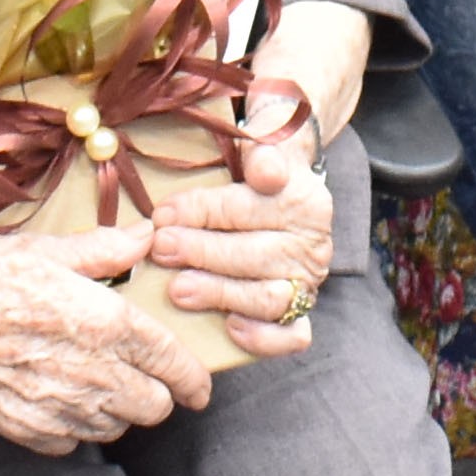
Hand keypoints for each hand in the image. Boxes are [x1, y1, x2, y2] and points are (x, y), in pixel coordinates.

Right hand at [0, 221, 201, 453]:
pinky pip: (70, 442)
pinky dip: (74, 426)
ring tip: (100, 382)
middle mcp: (88, 373)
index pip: (172, 364)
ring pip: (114, 428)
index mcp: (103, 323)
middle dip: (157, 393)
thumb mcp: (47, 249)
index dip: (194, 380)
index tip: (199, 387)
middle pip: (152, 408)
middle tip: (143, 375)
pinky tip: (61, 398)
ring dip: (117, 411)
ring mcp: (54, 406)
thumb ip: (104, 251)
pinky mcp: (23, 427)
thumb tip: (146, 236)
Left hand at [144, 166, 339, 361]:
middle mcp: (312, 243)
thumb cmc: (257, 162)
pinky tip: (230, 326)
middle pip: (256, 255)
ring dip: (220, 294)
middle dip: (202, 253)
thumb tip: (265, 172)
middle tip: (162, 248)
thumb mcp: (262, 138)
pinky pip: (293, 335)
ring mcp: (307, 280)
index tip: (164, 213)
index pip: (249, 207)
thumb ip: (262, 151)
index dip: (203, 211)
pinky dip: (263, 337)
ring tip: (178, 289)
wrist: (281, 176)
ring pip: (269, 298)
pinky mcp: (300, 311)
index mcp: (304, 199)